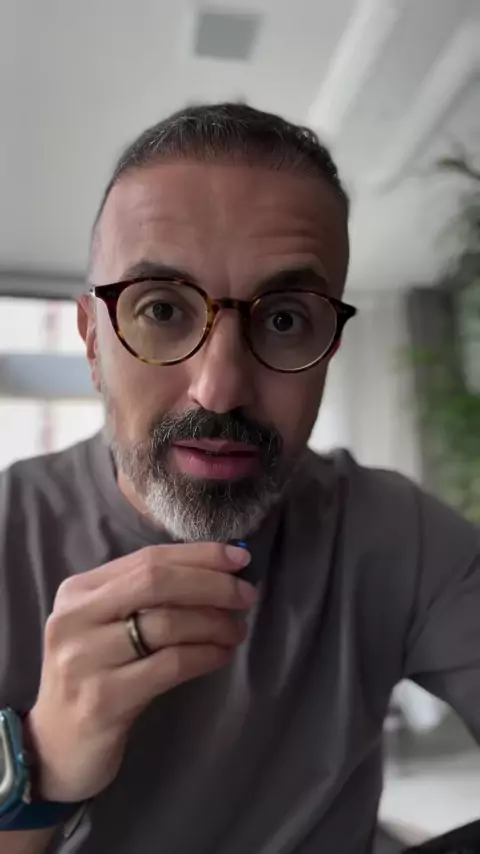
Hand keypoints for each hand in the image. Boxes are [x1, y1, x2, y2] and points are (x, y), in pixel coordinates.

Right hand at [25, 543, 254, 802]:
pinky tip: (221, 655)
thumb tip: (219, 568)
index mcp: (79, 590)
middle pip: (156, 582)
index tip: (240, 560)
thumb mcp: (108, 625)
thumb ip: (147, 595)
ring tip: (237, 631)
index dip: (200, 556)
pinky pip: (169, 666)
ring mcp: (85, 659)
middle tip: (246, 596)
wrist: (56, 746)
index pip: (148, 558)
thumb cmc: (95, 674)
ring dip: (214, 623)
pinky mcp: (103, 699)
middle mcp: (76, 618)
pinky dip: (205, 655)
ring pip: (167, 624)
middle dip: (211, 584)